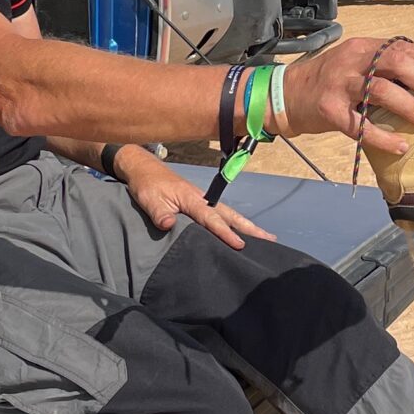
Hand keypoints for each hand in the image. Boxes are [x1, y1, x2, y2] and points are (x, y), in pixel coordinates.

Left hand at [117, 148, 275, 248]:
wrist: (143, 168)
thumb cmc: (147, 184)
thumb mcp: (148, 199)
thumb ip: (159, 213)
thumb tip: (168, 225)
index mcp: (192, 199)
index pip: (212, 219)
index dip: (226, 233)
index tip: (240, 245)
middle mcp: (203, 199)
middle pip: (230, 215)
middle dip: (249, 228)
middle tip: (270, 240)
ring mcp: (203, 200)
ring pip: (229, 214)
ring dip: (246, 226)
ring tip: (264, 238)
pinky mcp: (199, 203)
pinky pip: (221, 214)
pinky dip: (234, 223)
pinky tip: (240, 231)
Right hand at [280, 35, 413, 154]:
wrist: (286, 94)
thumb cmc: (329, 80)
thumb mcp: (355, 63)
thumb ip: (383, 65)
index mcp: (362, 47)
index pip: (401, 47)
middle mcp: (351, 62)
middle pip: (393, 63)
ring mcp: (338, 86)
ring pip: (379, 90)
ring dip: (406, 104)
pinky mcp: (329, 111)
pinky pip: (360, 125)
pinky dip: (383, 137)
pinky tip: (400, 145)